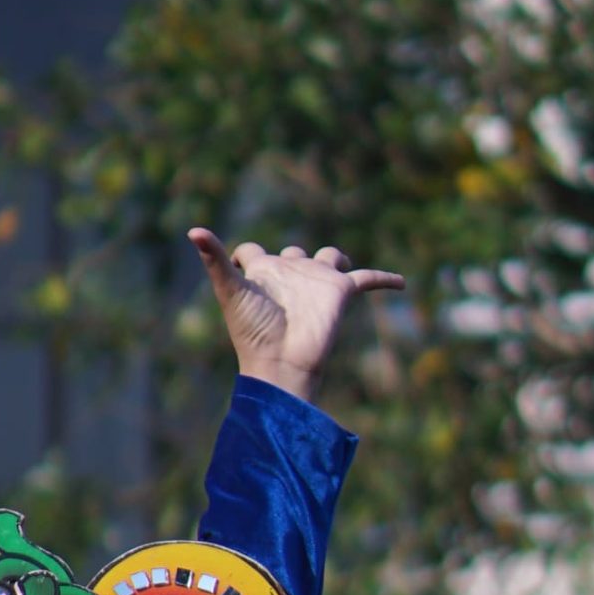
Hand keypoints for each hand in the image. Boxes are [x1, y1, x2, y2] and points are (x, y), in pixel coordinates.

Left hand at [189, 231, 403, 404]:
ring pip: (329, 258)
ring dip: (332, 259)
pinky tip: (402, 283)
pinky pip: (369, 280)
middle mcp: (289, 276)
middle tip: (285, 267)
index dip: (244, 255)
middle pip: (292, 252)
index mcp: (263, 274)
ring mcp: (316, 284)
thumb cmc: (254, 331)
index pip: (250, 253)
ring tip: (336, 269)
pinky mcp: (340, 294)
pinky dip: (386, 280)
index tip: (237, 261)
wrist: (282, 364)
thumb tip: (191, 230)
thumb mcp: (232, 292)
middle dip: (290, 254)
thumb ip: (216, 261)